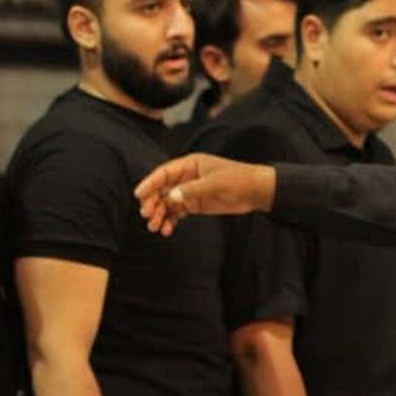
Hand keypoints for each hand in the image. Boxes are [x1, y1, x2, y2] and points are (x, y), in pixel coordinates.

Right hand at [134, 153, 275, 234]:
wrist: (256, 191)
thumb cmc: (238, 180)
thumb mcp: (215, 183)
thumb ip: (193, 189)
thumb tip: (171, 197)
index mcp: (190, 165)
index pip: (164, 173)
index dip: (150, 183)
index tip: (139, 195)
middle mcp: (186, 177)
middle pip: (162, 189)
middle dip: (152, 202)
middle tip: (147, 215)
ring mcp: (190, 191)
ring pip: (167, 202)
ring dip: (159, 214)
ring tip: (154, 227)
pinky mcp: (195, 204)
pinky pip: (177, 212)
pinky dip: (170, 221)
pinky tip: (167, 230)